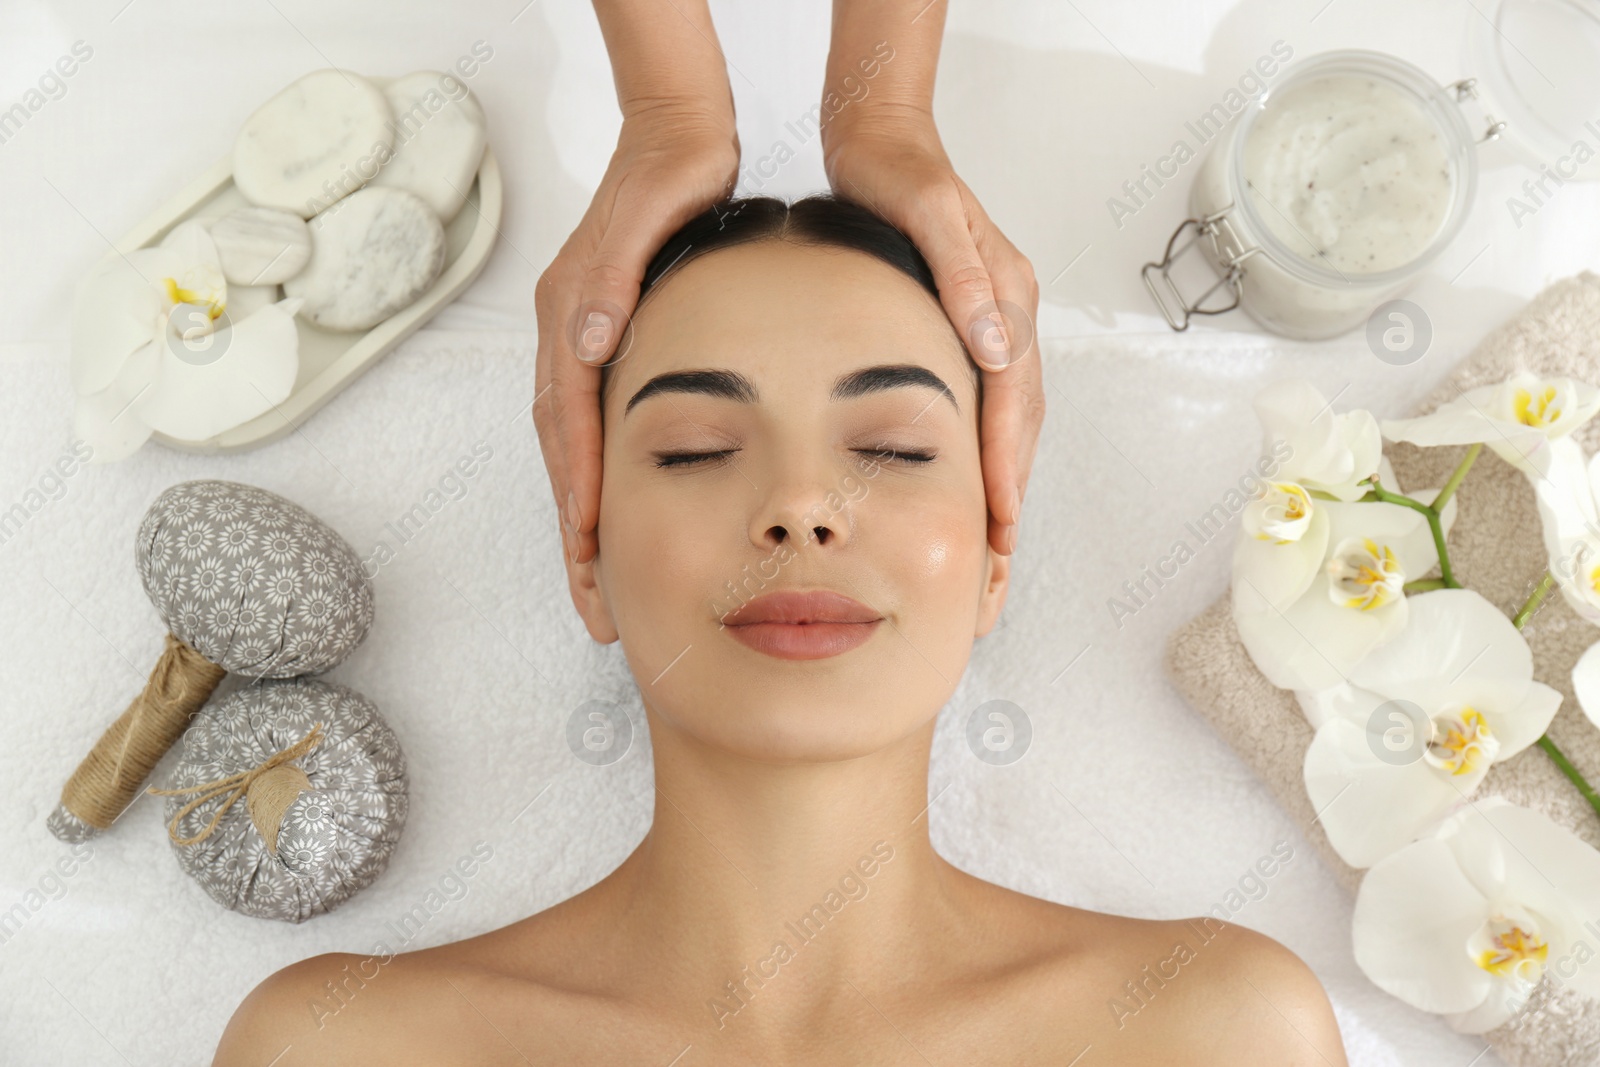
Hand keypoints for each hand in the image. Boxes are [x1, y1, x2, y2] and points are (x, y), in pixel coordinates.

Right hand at [533, 107, 739, 565]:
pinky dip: (596, 476)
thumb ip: (611, 279)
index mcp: (570, 313)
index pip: (569, 424)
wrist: (676, 131)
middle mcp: (564, 330)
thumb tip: (585, 343)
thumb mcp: (646, 218)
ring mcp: (577, 334)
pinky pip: (587, 424)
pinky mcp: (600, 335)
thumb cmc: (671, 173)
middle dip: (574, 531)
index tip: (591, 557)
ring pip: (570, 447)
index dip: (581, 495)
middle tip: (593, 603)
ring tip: (598, 582)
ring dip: (582, 516)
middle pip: (561, 452)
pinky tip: (615, 512)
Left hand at [822, 108, 1042, 556]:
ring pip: (1013, 414)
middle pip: (1023, 416)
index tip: (1001, 517)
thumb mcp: (930, 215)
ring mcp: (995, 319)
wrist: (882, 142)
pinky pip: (991, 398)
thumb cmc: (898, 176)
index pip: (1014, 395)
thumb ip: (966, 280)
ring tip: (996, 537)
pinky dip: (988, 446)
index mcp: (1007, 292)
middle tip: (1002, 553)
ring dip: (1006, 476)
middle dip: (1014, 487)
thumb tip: (997, 349)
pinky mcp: (970, 324)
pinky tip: (973, 479)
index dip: (1007, 461)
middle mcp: (1009, 311)